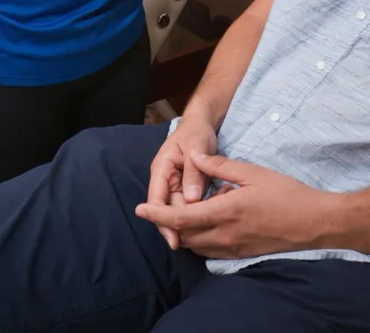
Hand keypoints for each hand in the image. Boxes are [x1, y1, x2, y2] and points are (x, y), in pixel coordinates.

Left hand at [136, 152, 335, 258]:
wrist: (314, 222)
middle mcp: (225, 235)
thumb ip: (221, 166)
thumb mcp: (253, 172)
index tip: (140, 209)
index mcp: (225, 212)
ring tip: (187, 211)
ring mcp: (234, 248)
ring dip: (185, 232)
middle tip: (162, 207)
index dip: (158, 214)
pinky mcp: (242, 254)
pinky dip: (201, 239)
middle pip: (184, 235)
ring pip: (196, 246)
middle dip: (169, 224)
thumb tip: (195, 157)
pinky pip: (211, 251)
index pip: (181, 217)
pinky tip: (209, 223)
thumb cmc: (286, 194)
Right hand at [145, 113, 218, 248]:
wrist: (202, 124)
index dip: (162, 220)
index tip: (173, 239)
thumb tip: (192, 200)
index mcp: (161, 170)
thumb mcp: (196, 147)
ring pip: (180, 210)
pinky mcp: (188, 190)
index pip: (157, 200)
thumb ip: (193, 172)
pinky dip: (200, 212)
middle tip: (193, 244)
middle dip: (178, 227)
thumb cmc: (196, 133)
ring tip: (207, 233)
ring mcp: (176, 186)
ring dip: (191, 220)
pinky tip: (212, 221)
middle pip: (168, 210)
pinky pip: (191, 206)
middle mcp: (165, 181)